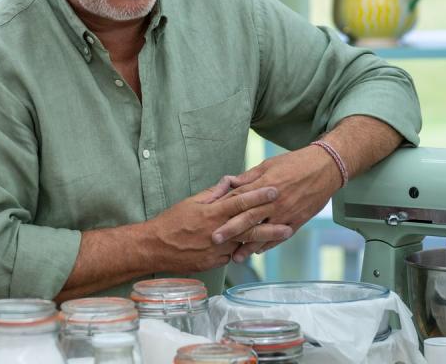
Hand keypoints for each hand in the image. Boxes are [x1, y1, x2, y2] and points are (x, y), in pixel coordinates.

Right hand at [146, 181, 291, 273]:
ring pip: (245, 242)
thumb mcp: (190, 203)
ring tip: (284, 233)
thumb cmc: (171, 222)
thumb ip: (212, 193)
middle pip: (249, 226)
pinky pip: (232, 255)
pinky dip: (244, 250)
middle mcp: (217, 231)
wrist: (155, 247)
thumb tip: (228, 182)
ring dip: (266, 238)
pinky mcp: (214, 262)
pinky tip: (259, 247)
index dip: (258, 195)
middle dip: (271, 222)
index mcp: (211, 213)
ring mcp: (216, 249)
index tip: (274, 189)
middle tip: (290, 220)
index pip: (239, 202)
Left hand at [215, 146, 341, 262]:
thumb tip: (231, 183)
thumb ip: (249, 177)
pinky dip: (269, 244)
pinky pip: (281, 235)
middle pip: (248, 218)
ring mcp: (287, 212)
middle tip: (215, 240)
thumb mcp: (268, 165)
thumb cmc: (294, 163)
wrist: (325, 168)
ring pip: (264, 232)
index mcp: (264, 185)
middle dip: (231, 230)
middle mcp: (274, 201)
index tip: (210, 217)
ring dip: (249, 245)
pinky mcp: (298, 220)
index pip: (239, 199)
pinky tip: (258, 251)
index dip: (223, 209)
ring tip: (236, 257)